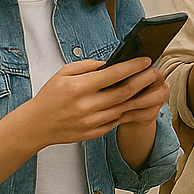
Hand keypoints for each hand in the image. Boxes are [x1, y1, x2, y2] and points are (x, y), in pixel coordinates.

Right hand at [20, 58, 164, 146]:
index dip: (133, 66)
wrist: (35, 125)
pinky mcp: (93, 133)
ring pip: (125, 109)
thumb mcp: (62, 73)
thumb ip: (86, 66)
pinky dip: (129, 112)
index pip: (113, 74)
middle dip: (145, 81)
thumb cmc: (49, 96)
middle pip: (125, 92)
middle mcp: (86, 106)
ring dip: (144, 98)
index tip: (146, 60)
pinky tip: (140, 104)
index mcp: (79, 87)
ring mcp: (91, 122)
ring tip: (157, 89)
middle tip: (157, 72)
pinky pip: (117, 122)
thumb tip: (109, 63)